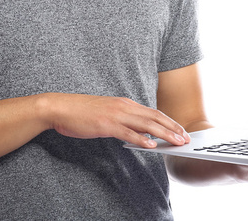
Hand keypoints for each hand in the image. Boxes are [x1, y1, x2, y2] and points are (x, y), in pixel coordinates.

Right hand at [43, 93, 190, 148]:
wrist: (61, 107)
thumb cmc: (82, 112)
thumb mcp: (107, 113)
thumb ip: (123, 120)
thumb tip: (137, 132)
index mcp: (125, 103)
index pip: (153, 112)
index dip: (169, 121)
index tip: (181, 130)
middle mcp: (124, 106)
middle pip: (155, 117)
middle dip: (173, 128)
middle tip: (186, 138)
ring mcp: (116, 114)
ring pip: (146, 124)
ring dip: (164, 133)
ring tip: (177, 142)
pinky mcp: (106, 124)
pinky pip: (128, 132)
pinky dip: (141, 139)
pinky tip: (151, 145)